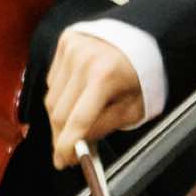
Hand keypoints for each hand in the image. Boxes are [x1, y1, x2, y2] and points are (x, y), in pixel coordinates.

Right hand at [43, 32, 144, 169]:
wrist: (144, 35)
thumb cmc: (142, 73)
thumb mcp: (134, 107)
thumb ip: (104, 126)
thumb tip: (77, 145)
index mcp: (105, 76)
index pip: (78, 120)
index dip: (67, 146)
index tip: (62, 161)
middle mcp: (83, 59)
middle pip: (58, 112)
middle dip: (60, 137)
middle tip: (66, 153)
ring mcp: (72, 48)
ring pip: (51, 97)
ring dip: (59, 118)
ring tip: (74, 125)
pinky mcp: (65, 41)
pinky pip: (53, 79)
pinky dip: (60, 94)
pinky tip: (75, 97)